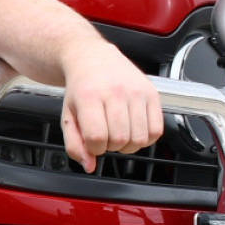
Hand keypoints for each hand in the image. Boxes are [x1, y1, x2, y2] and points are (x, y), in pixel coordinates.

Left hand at [58, 39, 163, 172]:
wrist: (92, 58)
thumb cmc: (80, 88)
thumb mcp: (68, 116)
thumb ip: (74, 144)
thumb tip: (89, 165)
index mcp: (89, 96)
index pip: (97, 137)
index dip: (94, 148)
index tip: (92, 141)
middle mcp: (116, 92)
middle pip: (120, 140)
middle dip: (111, 146)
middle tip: (105, 135)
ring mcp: (137, 92)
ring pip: (140, 138)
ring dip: (128, 144)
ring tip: (118, 132)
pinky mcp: (152, 93)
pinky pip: (156, 130)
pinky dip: (145, 138)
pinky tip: (133, 129)